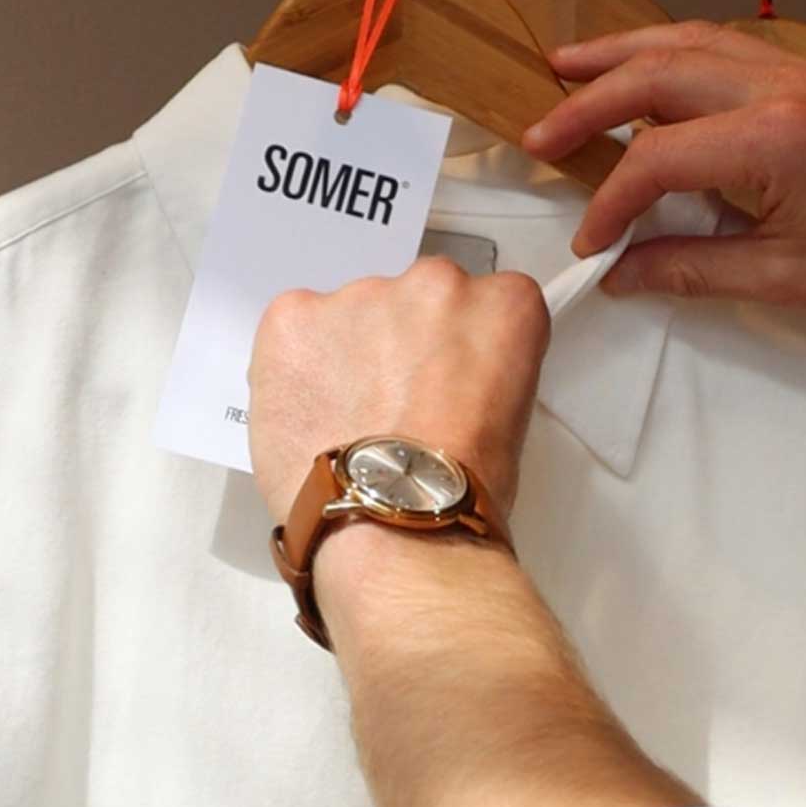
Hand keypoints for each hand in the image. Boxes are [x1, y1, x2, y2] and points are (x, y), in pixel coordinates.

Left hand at [247, 260, 550, 527]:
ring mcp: (363, 295)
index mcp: (503, 305)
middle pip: (420, 296)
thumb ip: (484, 366)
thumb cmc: (459, 490)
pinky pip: (295, 326)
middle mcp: (437, 283)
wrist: (394, 523)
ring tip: (352, 422)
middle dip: (408, 341)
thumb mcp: (511, 416)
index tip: (454, 376)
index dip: (466, 345)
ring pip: (355, 312)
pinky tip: (313, 413)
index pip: (490, 299)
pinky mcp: (296, 316)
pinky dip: (296, 363)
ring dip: (352, 352)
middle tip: (401, 404)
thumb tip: (448, 375)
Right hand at [523, 21, 805, 324]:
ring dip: (626, 55)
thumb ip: (697, 269)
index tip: (594, 243)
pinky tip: (657, 72)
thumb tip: (630, 273)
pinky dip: (678, 54)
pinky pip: (729, 47)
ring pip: (692, 42)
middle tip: (541, 133)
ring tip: (571, 68)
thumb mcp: (794, 280)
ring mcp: (803, 72)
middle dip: (590, 103)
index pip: (657, 159)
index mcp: (776, 139)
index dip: (612, 205)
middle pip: (658, 75)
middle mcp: (783, 87)